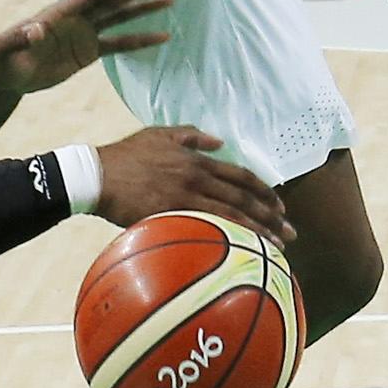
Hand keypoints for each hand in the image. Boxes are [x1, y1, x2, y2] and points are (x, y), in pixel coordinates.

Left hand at [0, 0, 170, 96]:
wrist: (8, 77)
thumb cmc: (1, 60)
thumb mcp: (2, 48)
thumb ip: (18, 37)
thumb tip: (36, 30)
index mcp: (58, 14)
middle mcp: (75, 19)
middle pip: (111, 2)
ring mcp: (85, 34)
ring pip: (119, 18)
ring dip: (143, 10)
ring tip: (168, 1)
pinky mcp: (89, 52)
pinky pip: (119, 45)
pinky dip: (139, 41)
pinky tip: (161, 37)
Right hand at [92, 124, 294, 243]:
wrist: (96, 175)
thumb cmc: (126, 156)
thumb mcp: (160, 134)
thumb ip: (191, 136)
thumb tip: (219, 140)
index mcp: (197, 159)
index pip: (241, 176)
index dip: (263, 191)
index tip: (280, 206)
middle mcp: (197, 177)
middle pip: (243, 199)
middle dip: (271, 216)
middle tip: (290, 233)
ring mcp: (185, 197)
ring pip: (231, 216)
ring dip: (258, 232)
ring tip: (277, 247)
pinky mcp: (171, 215)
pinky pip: (207, 229)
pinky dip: (228, 240)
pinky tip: (242, 253)